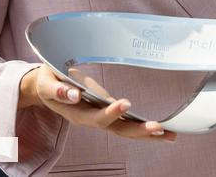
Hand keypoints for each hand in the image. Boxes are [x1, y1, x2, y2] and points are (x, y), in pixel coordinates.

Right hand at [19, 64, 175, 141]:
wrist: (46, 86)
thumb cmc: (48, 80)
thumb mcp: (47, 82)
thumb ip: (57, 89)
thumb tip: (73, 94)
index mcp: (76, 112)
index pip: (95, 116)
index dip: (110, 113)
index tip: (125, 103)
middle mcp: (91, 118)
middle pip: (117, 129)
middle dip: (137, 130)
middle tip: (158, 127)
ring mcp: (101, 117)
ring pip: (125, 130)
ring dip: (147, 133)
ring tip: (169, 135)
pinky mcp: (108, 112)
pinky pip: (127, 123)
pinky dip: (144, 126)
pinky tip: (162, 130)